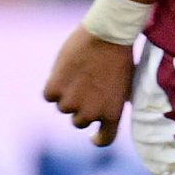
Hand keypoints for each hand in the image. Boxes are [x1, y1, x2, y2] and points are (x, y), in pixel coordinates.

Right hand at [45, 29, 136, 145]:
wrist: (108, 35)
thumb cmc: (119, 56)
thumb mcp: (125, 85)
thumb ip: (113, 102)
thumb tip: (106, 111)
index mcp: (113, 113)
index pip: (104, 139)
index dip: (97, 138)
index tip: (92, 136)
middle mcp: (91, 113)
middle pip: (78, 121)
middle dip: (80, 107)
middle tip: (86, 87)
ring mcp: (71, 102)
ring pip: (62, 106)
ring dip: (67, 94)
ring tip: (79, 73)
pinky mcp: (54, 89)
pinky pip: (49, 95)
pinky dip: (54, 84)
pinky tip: (65, 70)